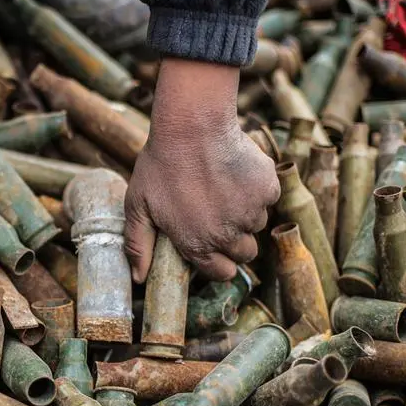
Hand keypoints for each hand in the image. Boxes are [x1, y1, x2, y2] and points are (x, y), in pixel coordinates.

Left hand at [124, 58, 279, 282]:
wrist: (191, 127)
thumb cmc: (160, 166)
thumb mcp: (138, 207)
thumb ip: (138, 245)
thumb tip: (138, 278)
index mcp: (198, 245)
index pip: (221, 273)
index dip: (217, 262)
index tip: (212, 247)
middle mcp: (228, 235)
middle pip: (245, 253)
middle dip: (234, 240)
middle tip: (217, 215)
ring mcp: (251, 212)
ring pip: (257, 224)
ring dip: (244, 213)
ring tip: (221, 188)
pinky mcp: (268, 189)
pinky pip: (268, 198)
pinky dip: (256, 190)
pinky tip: (234, 173)